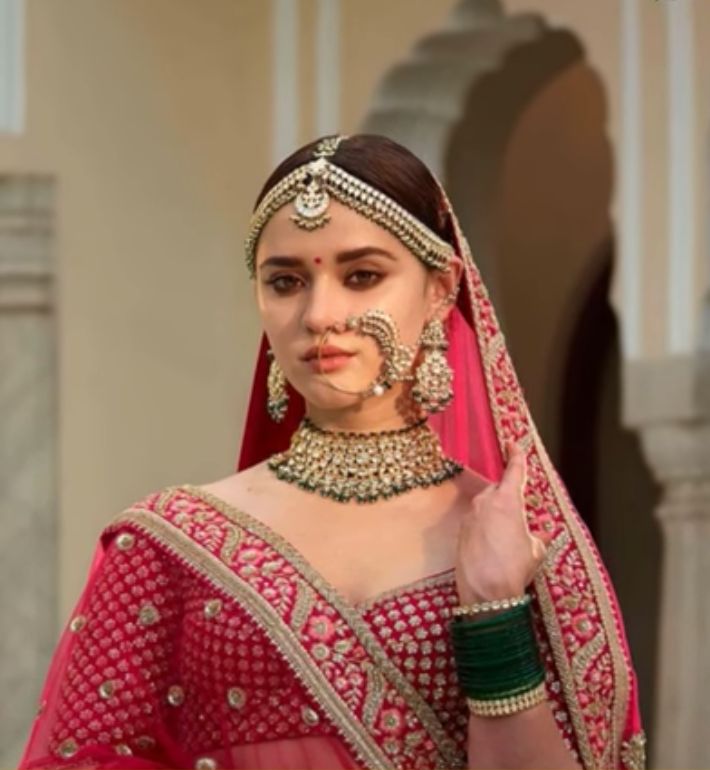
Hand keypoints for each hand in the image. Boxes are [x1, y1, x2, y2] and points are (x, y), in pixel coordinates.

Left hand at [455, 440, 545, 604]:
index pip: (513, 471)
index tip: (513, 443)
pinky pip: (476, 521)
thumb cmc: (514, 569)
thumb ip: (539, 536)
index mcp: (507, 500)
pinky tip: (493, 546)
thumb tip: (545, 533)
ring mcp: (470, 515)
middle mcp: (485, 502)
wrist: (485, 593)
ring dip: (497, 515)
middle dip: (508, 498)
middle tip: (518, 516)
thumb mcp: (535, 551)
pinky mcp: (461, 530)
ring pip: (486, 506)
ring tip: (508, 539)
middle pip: (498, 490)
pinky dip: (485, 528)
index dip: (516, 456)